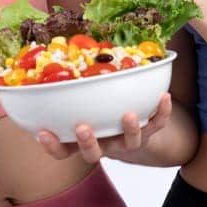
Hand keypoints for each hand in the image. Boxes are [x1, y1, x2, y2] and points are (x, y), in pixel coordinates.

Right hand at [35, 92, 174, 164]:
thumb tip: (47, 53)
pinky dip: (162, 112)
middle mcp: (104, 145)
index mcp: (82, 140)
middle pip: (92, 154)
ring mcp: (126, 142)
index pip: (62, 151)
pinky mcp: (149, 133)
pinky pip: (157, 126)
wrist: (139, 125)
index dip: (51, 146)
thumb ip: (67, 87)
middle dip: (87, 142)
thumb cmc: (100, 108)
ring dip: (128, 130)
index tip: (42, 132)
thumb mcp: (81, 102)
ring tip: (128, 114)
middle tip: (82, 128)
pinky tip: (164, 96)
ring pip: (128, 144)